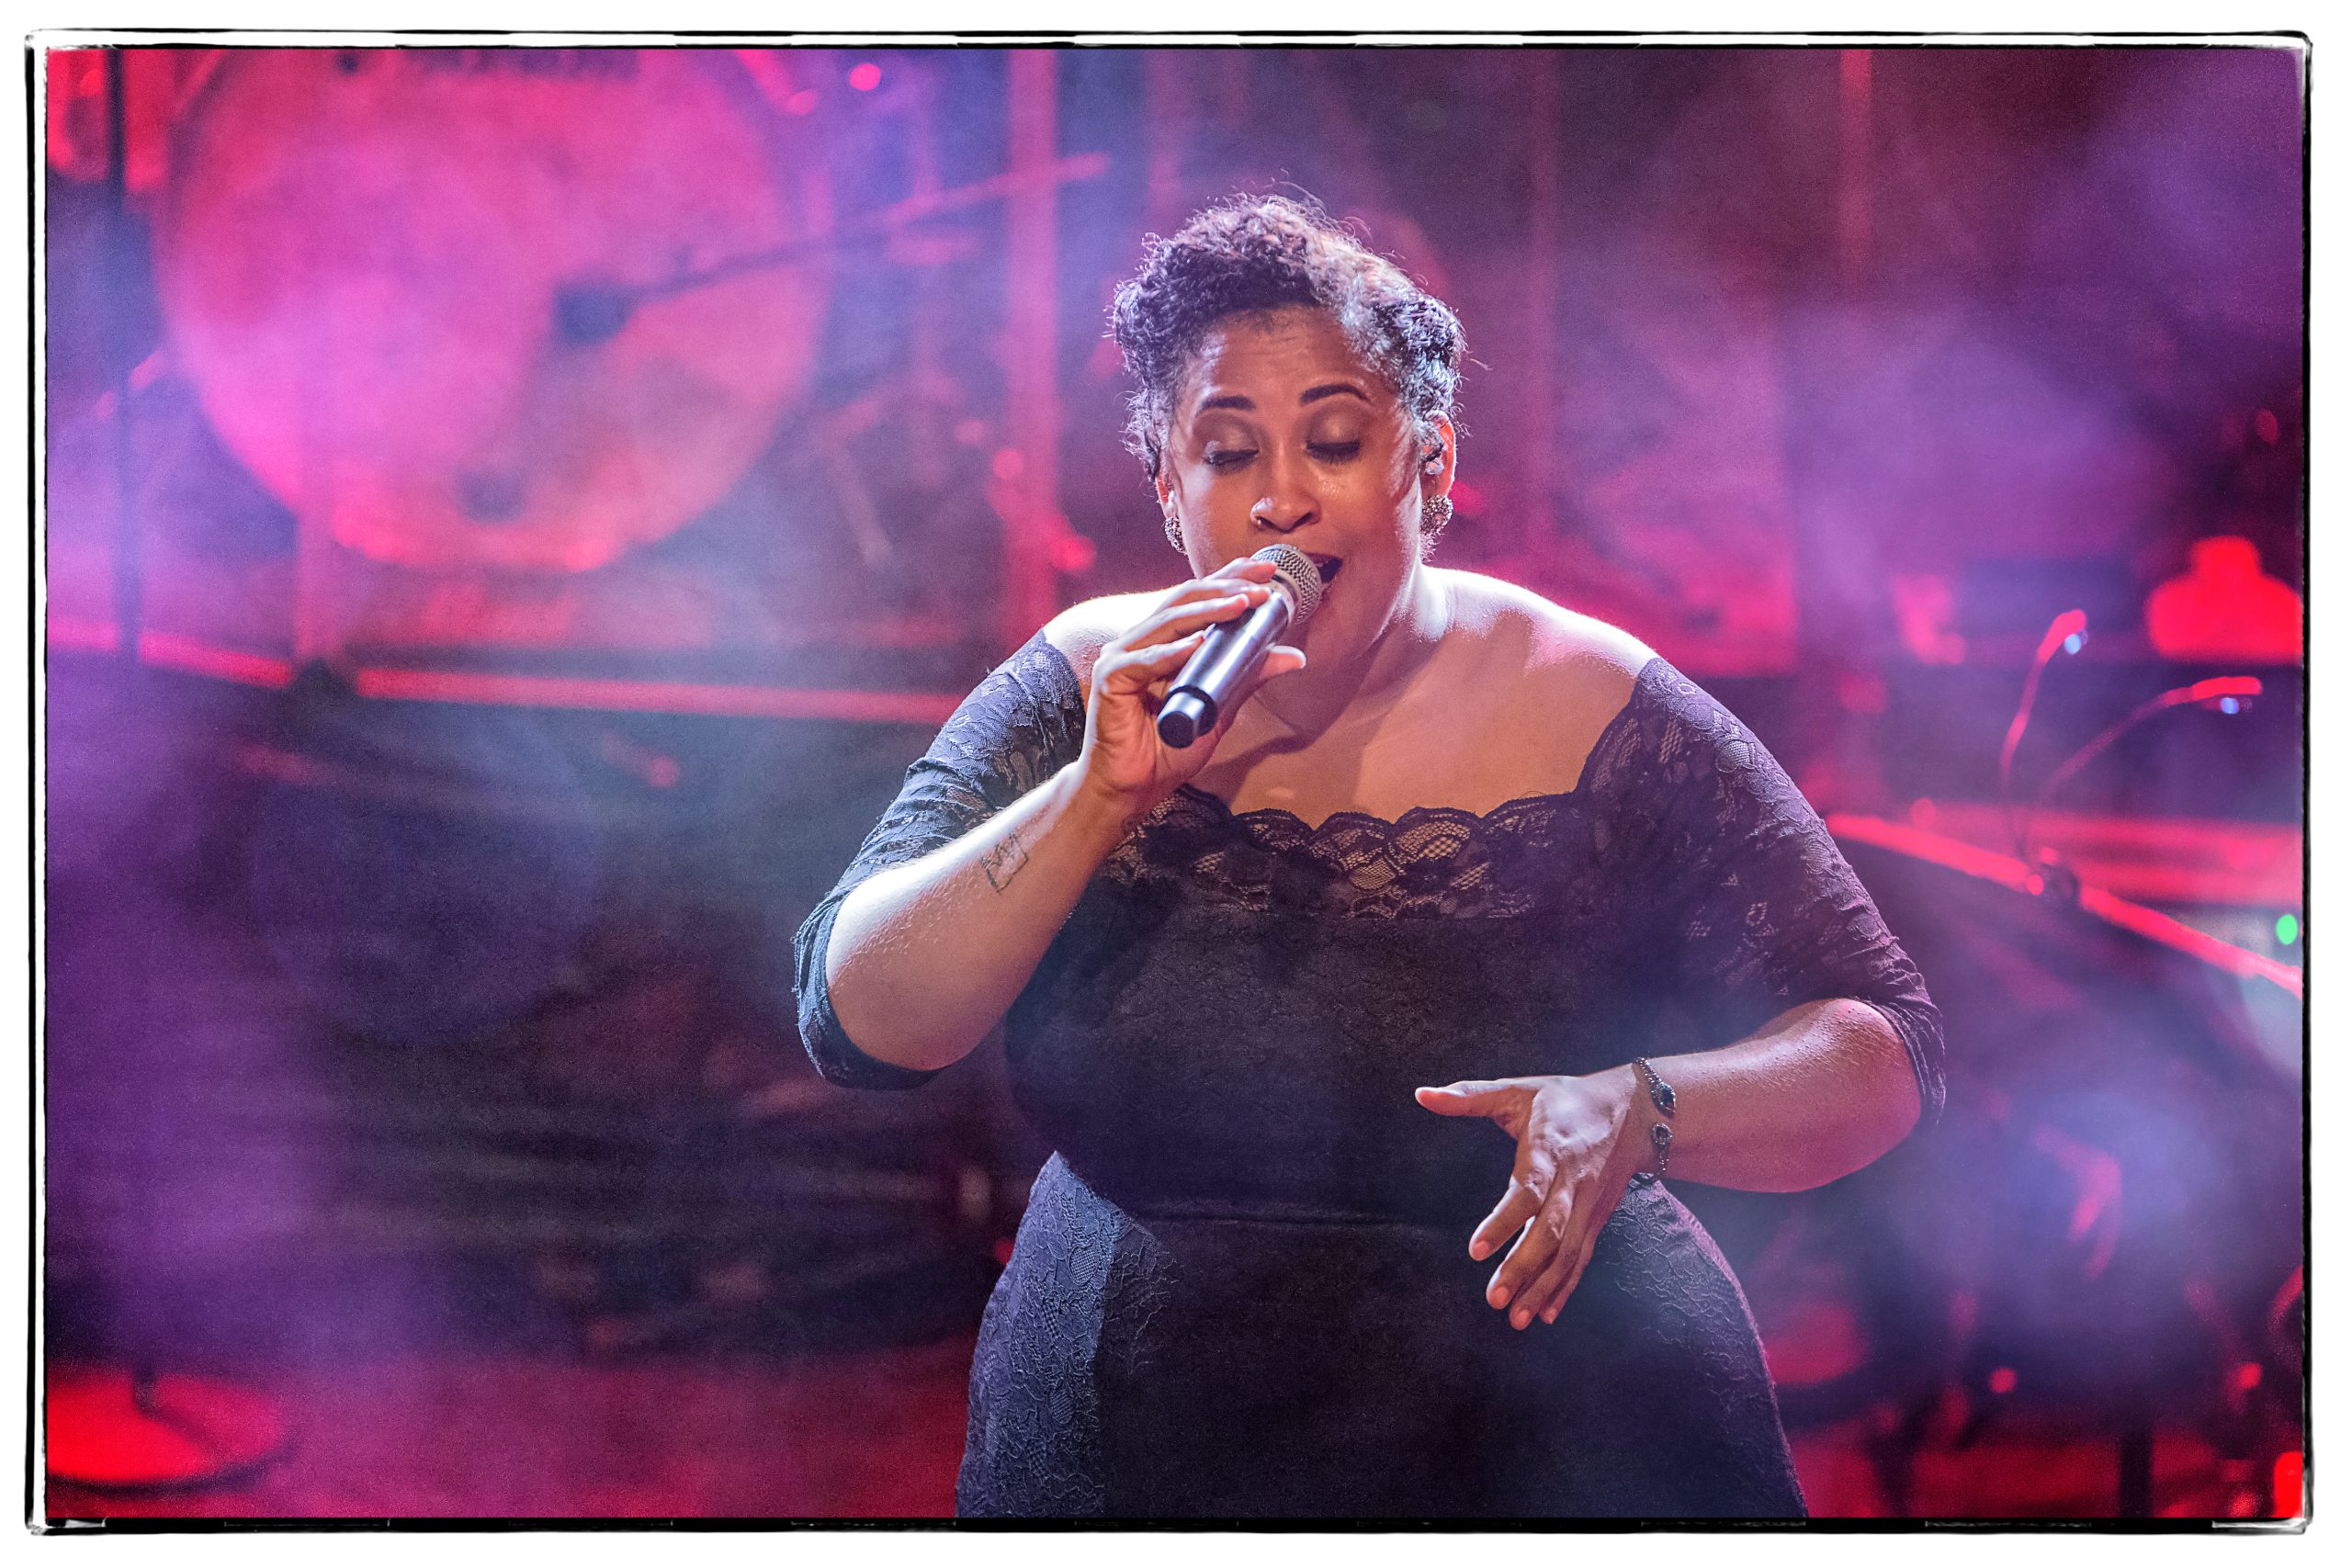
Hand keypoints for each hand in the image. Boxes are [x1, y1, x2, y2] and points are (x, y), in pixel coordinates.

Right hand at [1078, 557, 1307, 811]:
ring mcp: (1123, 657)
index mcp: (1164, 641)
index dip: (1231, 578)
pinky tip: (1196, 645)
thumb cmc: (1168, 750)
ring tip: (1241, 605)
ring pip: (1168, 622)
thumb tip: (1294, 655)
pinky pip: (1145, 662)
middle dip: (1225, 588)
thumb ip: (1248, 678)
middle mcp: (1141, 641)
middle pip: (1184, 600)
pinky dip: (1171, 653)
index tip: (1267, 570)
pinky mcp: (1110, 680)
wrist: (1132, 789)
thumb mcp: (1220, 710)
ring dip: (1207, 612)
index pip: (1199, 599)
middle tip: (1262, 586)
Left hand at [1414, 1068, 1644, 1328]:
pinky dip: (1565, 1287)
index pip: (1528, 1192)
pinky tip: (1546, 1313)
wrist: (1635, 1112)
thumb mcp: (1517, 1089)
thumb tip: (1422, 1095)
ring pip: (1568, 1253)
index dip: (1504, 1222)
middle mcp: (1573, 1183)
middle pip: (1550, 1231)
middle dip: (1524, 1268)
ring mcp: (1588, 1205)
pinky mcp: (1597, 1219)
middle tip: (1494, 1299)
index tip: (1476, 1250)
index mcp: (1549, 1149)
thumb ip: (1469, 1096)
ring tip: (1516, 1319)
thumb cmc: (1566, 1099)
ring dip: (1543, 1288)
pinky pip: (1581, 1258)